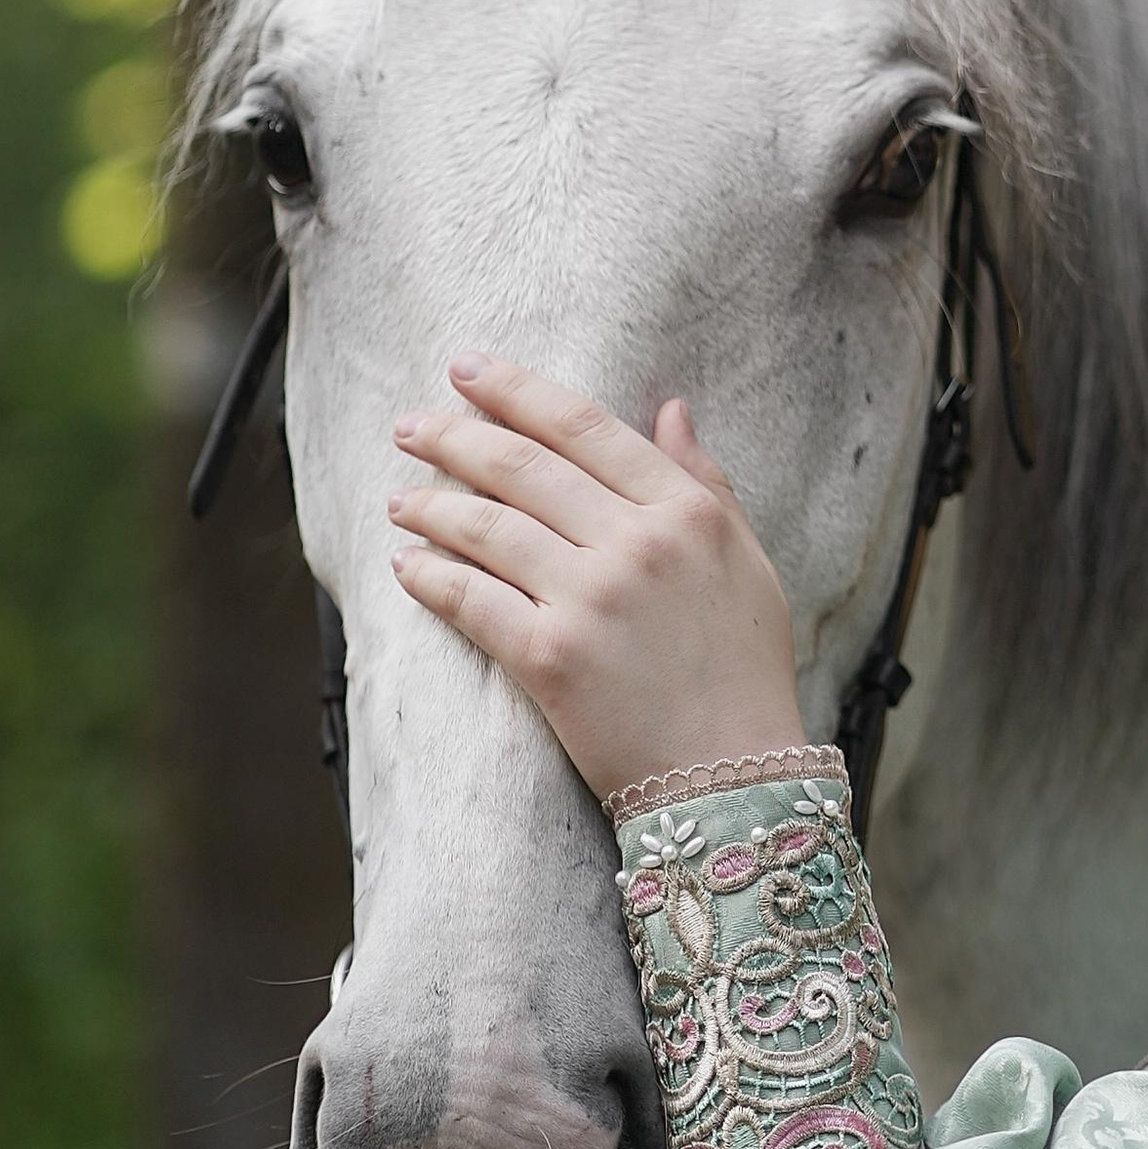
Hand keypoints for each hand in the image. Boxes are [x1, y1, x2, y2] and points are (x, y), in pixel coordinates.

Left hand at [387, 353, 805, 804]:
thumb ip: (707, 481)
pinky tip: (407, 563)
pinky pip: (471, 600)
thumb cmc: (745, 669)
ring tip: (400, 498)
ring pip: (488, 527)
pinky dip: (430, 576)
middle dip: (456, 436)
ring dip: (431, 504)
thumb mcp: (747, 560)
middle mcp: (637, 544)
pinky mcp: (549, 658)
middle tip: (410, 426)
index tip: (471, 371)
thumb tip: (671, 409)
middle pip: (525, 467)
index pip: (587, 428)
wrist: (735, 776)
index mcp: (688, 512)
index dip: (519, 391)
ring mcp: (591, 599)